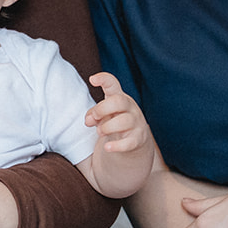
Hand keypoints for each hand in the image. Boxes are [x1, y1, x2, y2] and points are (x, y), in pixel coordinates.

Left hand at [82, 73, 157, 197]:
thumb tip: (89, 120)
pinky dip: (117, 146)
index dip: (103, 79)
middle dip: (102, 109)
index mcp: (119, 98)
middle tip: (93, 119)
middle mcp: (130, 108)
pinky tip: (107, 147)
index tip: (92, 79)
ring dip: (107, 127)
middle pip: (118, 101)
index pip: (113, 84)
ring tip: (99, 133)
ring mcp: (136, 123)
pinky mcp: (138, 139)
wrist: (135, 142)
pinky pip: (129, 143)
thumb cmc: (115, 122)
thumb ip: (94, 114)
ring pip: (123, 121)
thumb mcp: (104, 114)